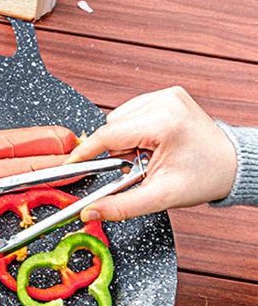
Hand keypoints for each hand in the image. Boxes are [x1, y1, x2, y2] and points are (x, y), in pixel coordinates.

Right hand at [66, 87, 237, 221]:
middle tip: (138, 167)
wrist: (232, 165)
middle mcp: (165, 101)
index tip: (72, 163)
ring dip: (126, 140)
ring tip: (149, 156)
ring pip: (120, 117)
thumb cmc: (205, 178)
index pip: (108, 134)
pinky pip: (133, 111)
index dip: (86, 152)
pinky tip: (152, 143)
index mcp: (163, 122)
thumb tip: (91, 211)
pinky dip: (135, 130)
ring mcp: (167, 94)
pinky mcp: (168, 94)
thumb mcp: (160, 196)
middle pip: (113, 125)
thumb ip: (120, 206)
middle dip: (118, 150)